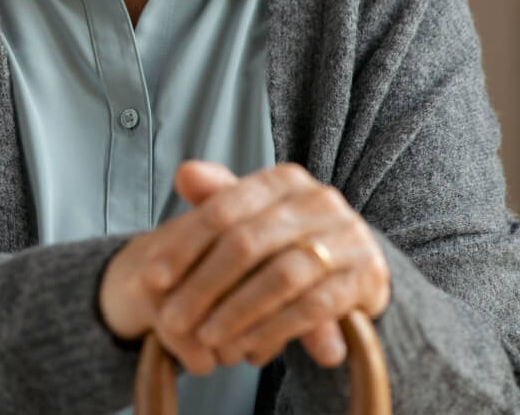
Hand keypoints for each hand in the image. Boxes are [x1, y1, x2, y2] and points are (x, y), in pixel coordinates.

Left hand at [98, 161, 389, 373]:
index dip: (184, 245)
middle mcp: (320, 200)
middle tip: (173, 319)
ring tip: (206, 336)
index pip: (223, 209)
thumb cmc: (288, 237)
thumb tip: (183, 173)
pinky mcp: (367, 276)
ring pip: (281, 276)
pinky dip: (276, 327)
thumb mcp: (253, 214)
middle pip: (247, 242)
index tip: (152, 278)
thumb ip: (218, 197)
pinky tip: (248, 347)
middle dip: (204, 284)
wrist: (356, 262)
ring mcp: (348, 237)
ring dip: (238, 311)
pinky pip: (314, 306)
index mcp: (285, 179)